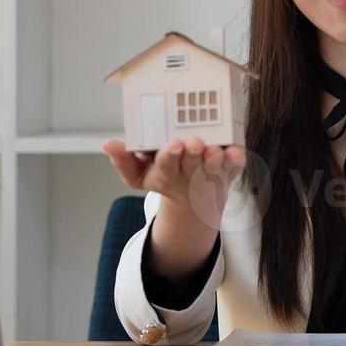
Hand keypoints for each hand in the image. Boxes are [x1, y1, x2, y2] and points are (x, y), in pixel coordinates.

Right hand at [104, 136, 245, 281]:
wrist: (193, 203)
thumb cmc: (165, 179)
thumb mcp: (138, 176)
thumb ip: (123, 161)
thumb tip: (107, 144)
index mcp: (166, 174)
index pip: (166, 165)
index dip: (169, 156)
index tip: (174, 144)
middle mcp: (188, 176)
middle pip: (191, 165)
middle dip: (193, 154)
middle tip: (195, 142)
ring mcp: (209, 175)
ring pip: (214, 168)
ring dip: (216, 159)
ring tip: (216, 149)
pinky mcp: (227, 174)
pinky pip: (234, 169)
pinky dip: (237, 161)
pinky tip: (237, 151)